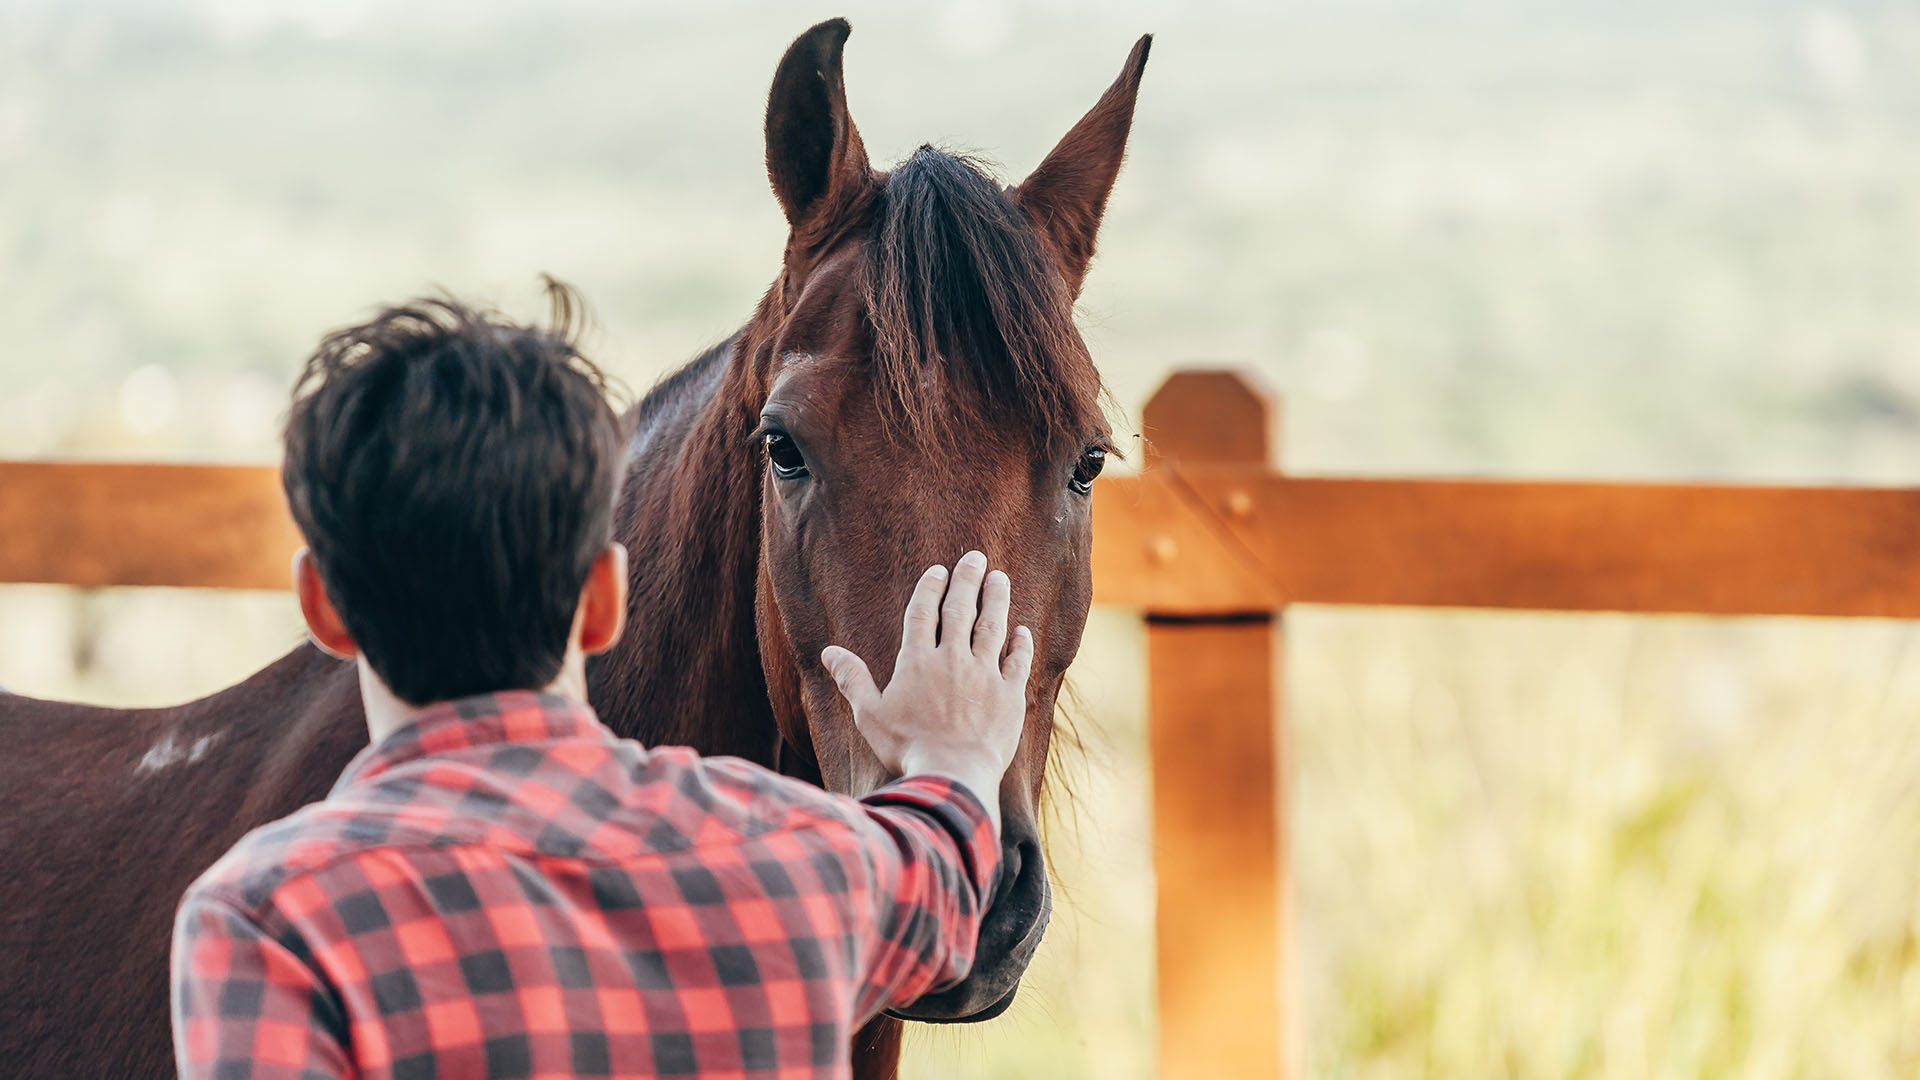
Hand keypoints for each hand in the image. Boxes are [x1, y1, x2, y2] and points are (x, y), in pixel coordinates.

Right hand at [820, 551, 1032, 834]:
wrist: (951, 775)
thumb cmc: (906, 748)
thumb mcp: (869, 715)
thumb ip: (852, 679)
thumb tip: (829, 651)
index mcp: (918, 662)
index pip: (924, 613)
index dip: (931, 588)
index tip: (939, 570)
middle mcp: (953, 660)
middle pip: (961, 610)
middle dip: (968, 580)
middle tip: (976, 557)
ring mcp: (985, 676)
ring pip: (993, 628)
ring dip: (997, 600)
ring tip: (1000, 578)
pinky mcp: (1009, 697)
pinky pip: (1017, 663)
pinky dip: (1020, 645)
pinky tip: (1022, 631)